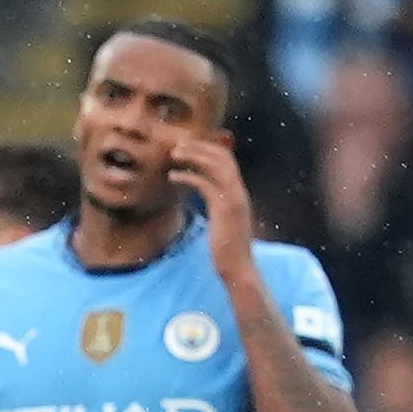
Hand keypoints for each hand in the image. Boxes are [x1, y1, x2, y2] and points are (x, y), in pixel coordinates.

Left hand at [167, 135, 254, 273]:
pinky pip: (205, 184)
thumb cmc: (226, 248)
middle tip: (177, 145)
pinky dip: (188, 177)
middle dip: (200, 147)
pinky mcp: (224, 209)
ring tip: (173, 155)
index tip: (188, 146)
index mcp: (238, 192)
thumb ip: (217, 204)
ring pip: (215, 165)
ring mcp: (234, 199)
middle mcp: (239, 191)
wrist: (237, 267)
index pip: (227, 160)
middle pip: (223, 156)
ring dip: (193, 156)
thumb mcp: (222, 220)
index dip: (208, 149)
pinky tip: (173, 176)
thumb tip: (206, 194)